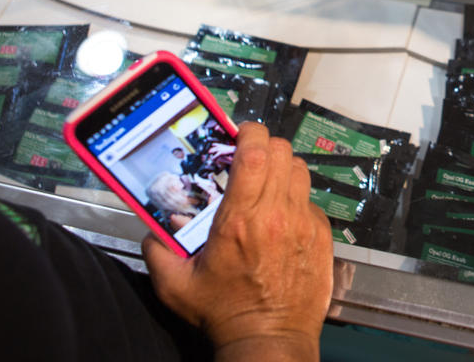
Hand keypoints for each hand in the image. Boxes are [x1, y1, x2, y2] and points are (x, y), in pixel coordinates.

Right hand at [144, 122, 332, 360]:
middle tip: (250, 157)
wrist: (269, 341)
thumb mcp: (176, 286)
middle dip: (265, 147)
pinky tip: (283, 215)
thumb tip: (153, 231)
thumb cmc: (226, 315)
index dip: (250, 132)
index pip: (255, 152)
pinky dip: (297, 199)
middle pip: (282, 152)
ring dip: (283, 169)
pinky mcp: (321, 237)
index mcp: (240, 220)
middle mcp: (277, 216)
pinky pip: (312, 201)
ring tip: (267, 182)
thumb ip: (157, 252)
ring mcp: (304, 224)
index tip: (241, 133)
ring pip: (300, 172)